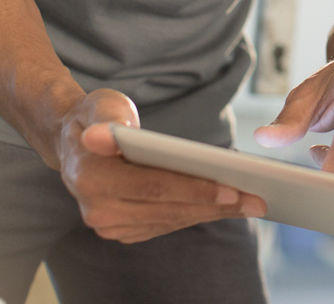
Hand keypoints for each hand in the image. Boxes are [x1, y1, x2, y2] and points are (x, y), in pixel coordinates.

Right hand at [55, 89, 265, 243]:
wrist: (75, 140)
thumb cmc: (97, 116)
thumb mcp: (103, 105)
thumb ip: (109, 119)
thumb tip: (101, 135)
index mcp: (89, 177)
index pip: (153, 185)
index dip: (195, 188)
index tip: (232, 189)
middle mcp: (96, 208)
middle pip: (168, 208)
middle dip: (216, 205)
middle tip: (257, 200)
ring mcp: (108, 223)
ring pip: (171, 219)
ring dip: (213, 213)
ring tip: (251, 203)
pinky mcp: (121, 229)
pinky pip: (166, 224)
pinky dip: (197, 214)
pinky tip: (226, 207)